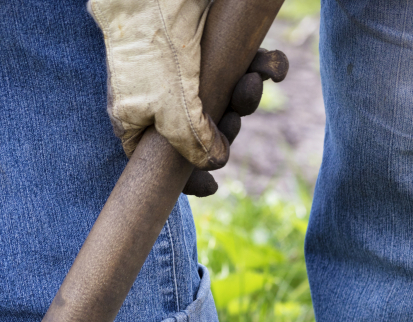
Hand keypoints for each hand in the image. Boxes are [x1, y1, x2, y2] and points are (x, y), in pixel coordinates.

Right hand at [88, 0, 286, 189]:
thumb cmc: (153, 49)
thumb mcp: (169, 109)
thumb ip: (190, 144)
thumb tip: (216, 163)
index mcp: (140, 119)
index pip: (160, 162)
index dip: (187, 176)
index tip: (211, 186)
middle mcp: (163, 97)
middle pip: (202, 131)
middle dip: (227, 128)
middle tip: (233, 120)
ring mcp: (191, 70)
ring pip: (227, 97)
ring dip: (249, 96)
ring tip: (253, 78)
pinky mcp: (217, 44)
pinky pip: (247, 64)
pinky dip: (265, 68)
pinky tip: (272, 67)